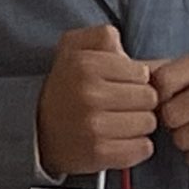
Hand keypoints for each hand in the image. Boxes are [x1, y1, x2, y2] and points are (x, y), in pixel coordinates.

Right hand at [37, 26, 157, 176]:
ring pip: (148, 123)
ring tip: (119, 121)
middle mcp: (88, 94)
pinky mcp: (100, 153)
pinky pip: (144, 148)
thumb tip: (123, 46)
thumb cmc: (66, 85)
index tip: (120, 83)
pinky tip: (120, 139)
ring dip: (138, 124)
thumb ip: (100, 36)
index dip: (134, 78)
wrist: (39, 129)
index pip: (141, 72)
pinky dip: (137, 145)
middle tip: (121, 104)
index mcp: (83, 64)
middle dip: (139, 101)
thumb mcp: (73, 48)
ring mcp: (94, 126)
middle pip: (149, 98)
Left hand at [150, 52, 188, 171]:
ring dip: (182, 140)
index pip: (161, 80)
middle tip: (182, 117)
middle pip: (170, 113)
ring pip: (183, 139)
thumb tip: (109, 54)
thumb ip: (149, 68)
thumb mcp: (183, 72)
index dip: (156, 95)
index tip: (166, 97)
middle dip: (169, 121)